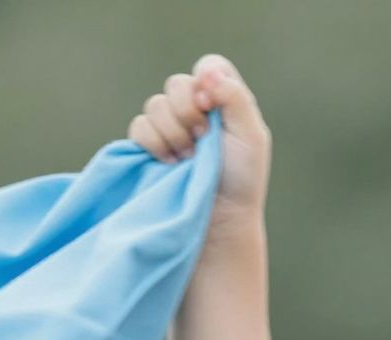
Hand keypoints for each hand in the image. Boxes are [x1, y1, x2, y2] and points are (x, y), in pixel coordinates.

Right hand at [127, 54, 271, 236]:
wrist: (219, 221)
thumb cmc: (241, 182)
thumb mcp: (251, 137)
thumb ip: (234, 97)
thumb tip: (206, 72)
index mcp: (223, 101)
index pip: (207, 67)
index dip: (204, 81)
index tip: (210, 107)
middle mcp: (196, 110)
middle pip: (177, 84)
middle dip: (187, 112)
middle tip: (202, 141)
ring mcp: (170, 128)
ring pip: (155, 105)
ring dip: (173, 132)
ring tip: (188, 160)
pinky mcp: (150, 147)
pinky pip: (139, 127)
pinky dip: (153, 143)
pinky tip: (170, 163)